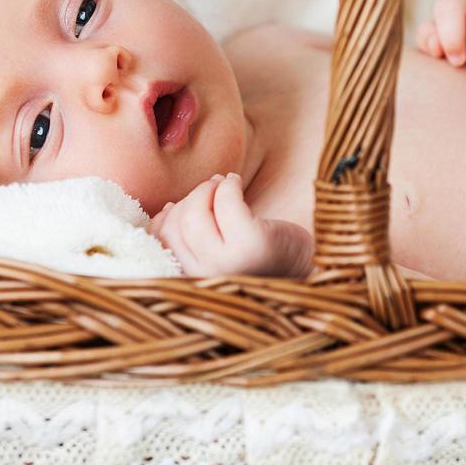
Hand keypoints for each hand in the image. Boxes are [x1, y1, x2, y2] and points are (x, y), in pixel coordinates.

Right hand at [148, 173, 312, 277]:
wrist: (305, 266)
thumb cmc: (257, 255)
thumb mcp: (216, 250)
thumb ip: (189, 238)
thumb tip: (165, 208)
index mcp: (193, 283)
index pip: (160, 242)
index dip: (165, 217)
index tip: (179, 205)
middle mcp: (206, 279)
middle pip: (176, 225)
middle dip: (191, 198)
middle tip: (210, 187)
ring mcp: (229, 265)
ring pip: (195, 213)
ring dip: (208, 188)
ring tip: (223, 183)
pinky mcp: (253, 245)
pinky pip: (227, 201)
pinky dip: (228, 184)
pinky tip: (235, 181)